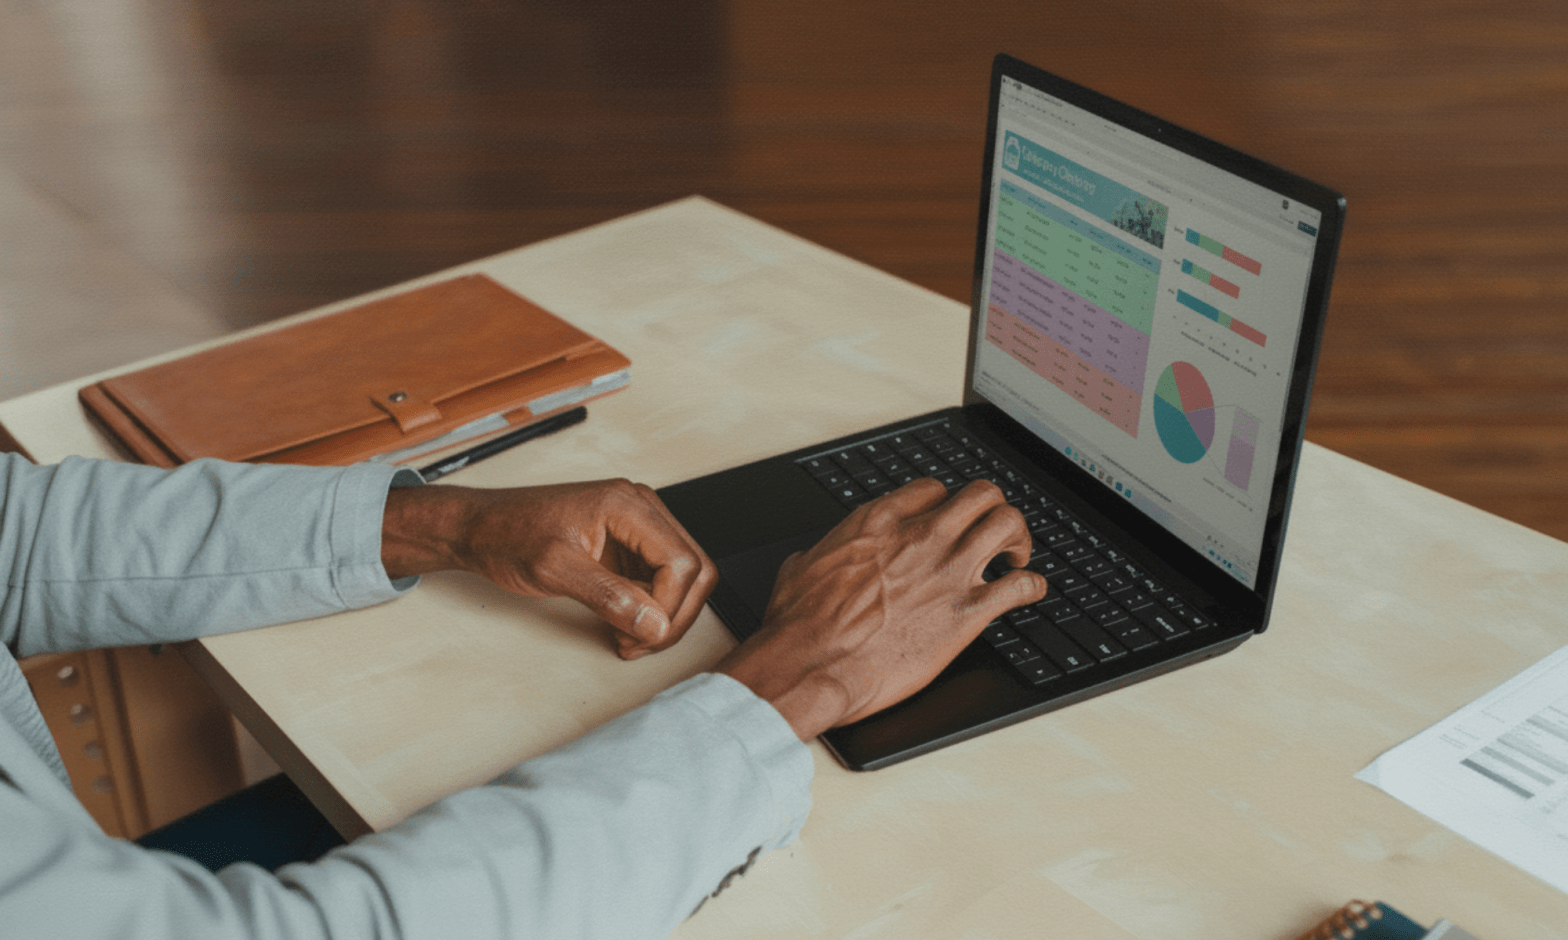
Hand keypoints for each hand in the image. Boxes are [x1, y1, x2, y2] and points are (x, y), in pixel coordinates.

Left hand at [381, 479, 717, 659]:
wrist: (480, 529)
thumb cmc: (508, 534)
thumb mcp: (555, 569)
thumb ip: (609, 597)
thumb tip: (654, 624)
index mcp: (628, 505)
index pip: (682, 562)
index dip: (670, 608)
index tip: (641, 635)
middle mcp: (640, 510)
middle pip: (694, 569)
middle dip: (674, 615)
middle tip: (640, 644)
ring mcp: (637, 527)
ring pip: (683, 578)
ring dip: (663, 616)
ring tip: (628, 639)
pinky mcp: (629, 546)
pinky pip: (659, 581)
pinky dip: (649, 610)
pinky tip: (623, 626)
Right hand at [717, 478, 1047, 740]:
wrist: (812, 663)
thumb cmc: (800, 624)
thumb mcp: (800, 570)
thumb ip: (821, 555)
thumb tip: (813, 559)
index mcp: (880, 522)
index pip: (933, 490)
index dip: (945, 504)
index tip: (947, 521)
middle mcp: (921, 537)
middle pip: (981, 494)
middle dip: (992, 510)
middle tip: (990, 533)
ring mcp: (949, 571)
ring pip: (1009, 524)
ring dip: (1018, 539)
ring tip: (1014, 557)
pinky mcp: (967, 613)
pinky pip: (1021, 586)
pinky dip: (1032, 586)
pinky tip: (1028, 593)